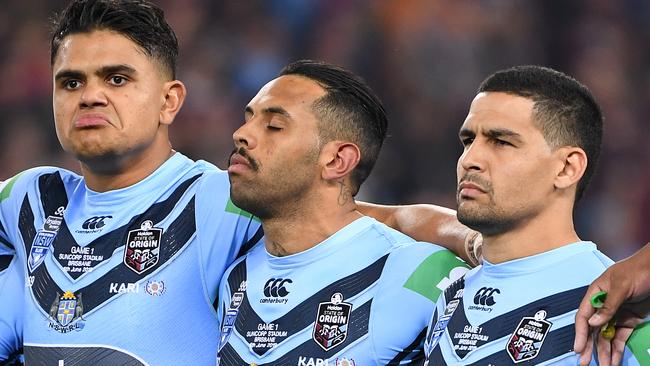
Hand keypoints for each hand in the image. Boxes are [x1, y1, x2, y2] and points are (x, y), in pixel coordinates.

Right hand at [574, 243, 649, 365]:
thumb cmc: (637, 271)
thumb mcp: (622, 287)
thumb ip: (608, 305)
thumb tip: (593, 323)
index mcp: (596, 294)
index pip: (583, 315)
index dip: (580, 332)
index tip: (578, 348)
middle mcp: (603, 306)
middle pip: (592, 329)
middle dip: (588, 346)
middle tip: (583, 362)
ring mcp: (616, 314)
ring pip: (606, 336)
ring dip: (604, 352)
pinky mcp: (629, 321)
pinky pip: (620, 337)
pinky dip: (617, 349)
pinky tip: (614, 360)